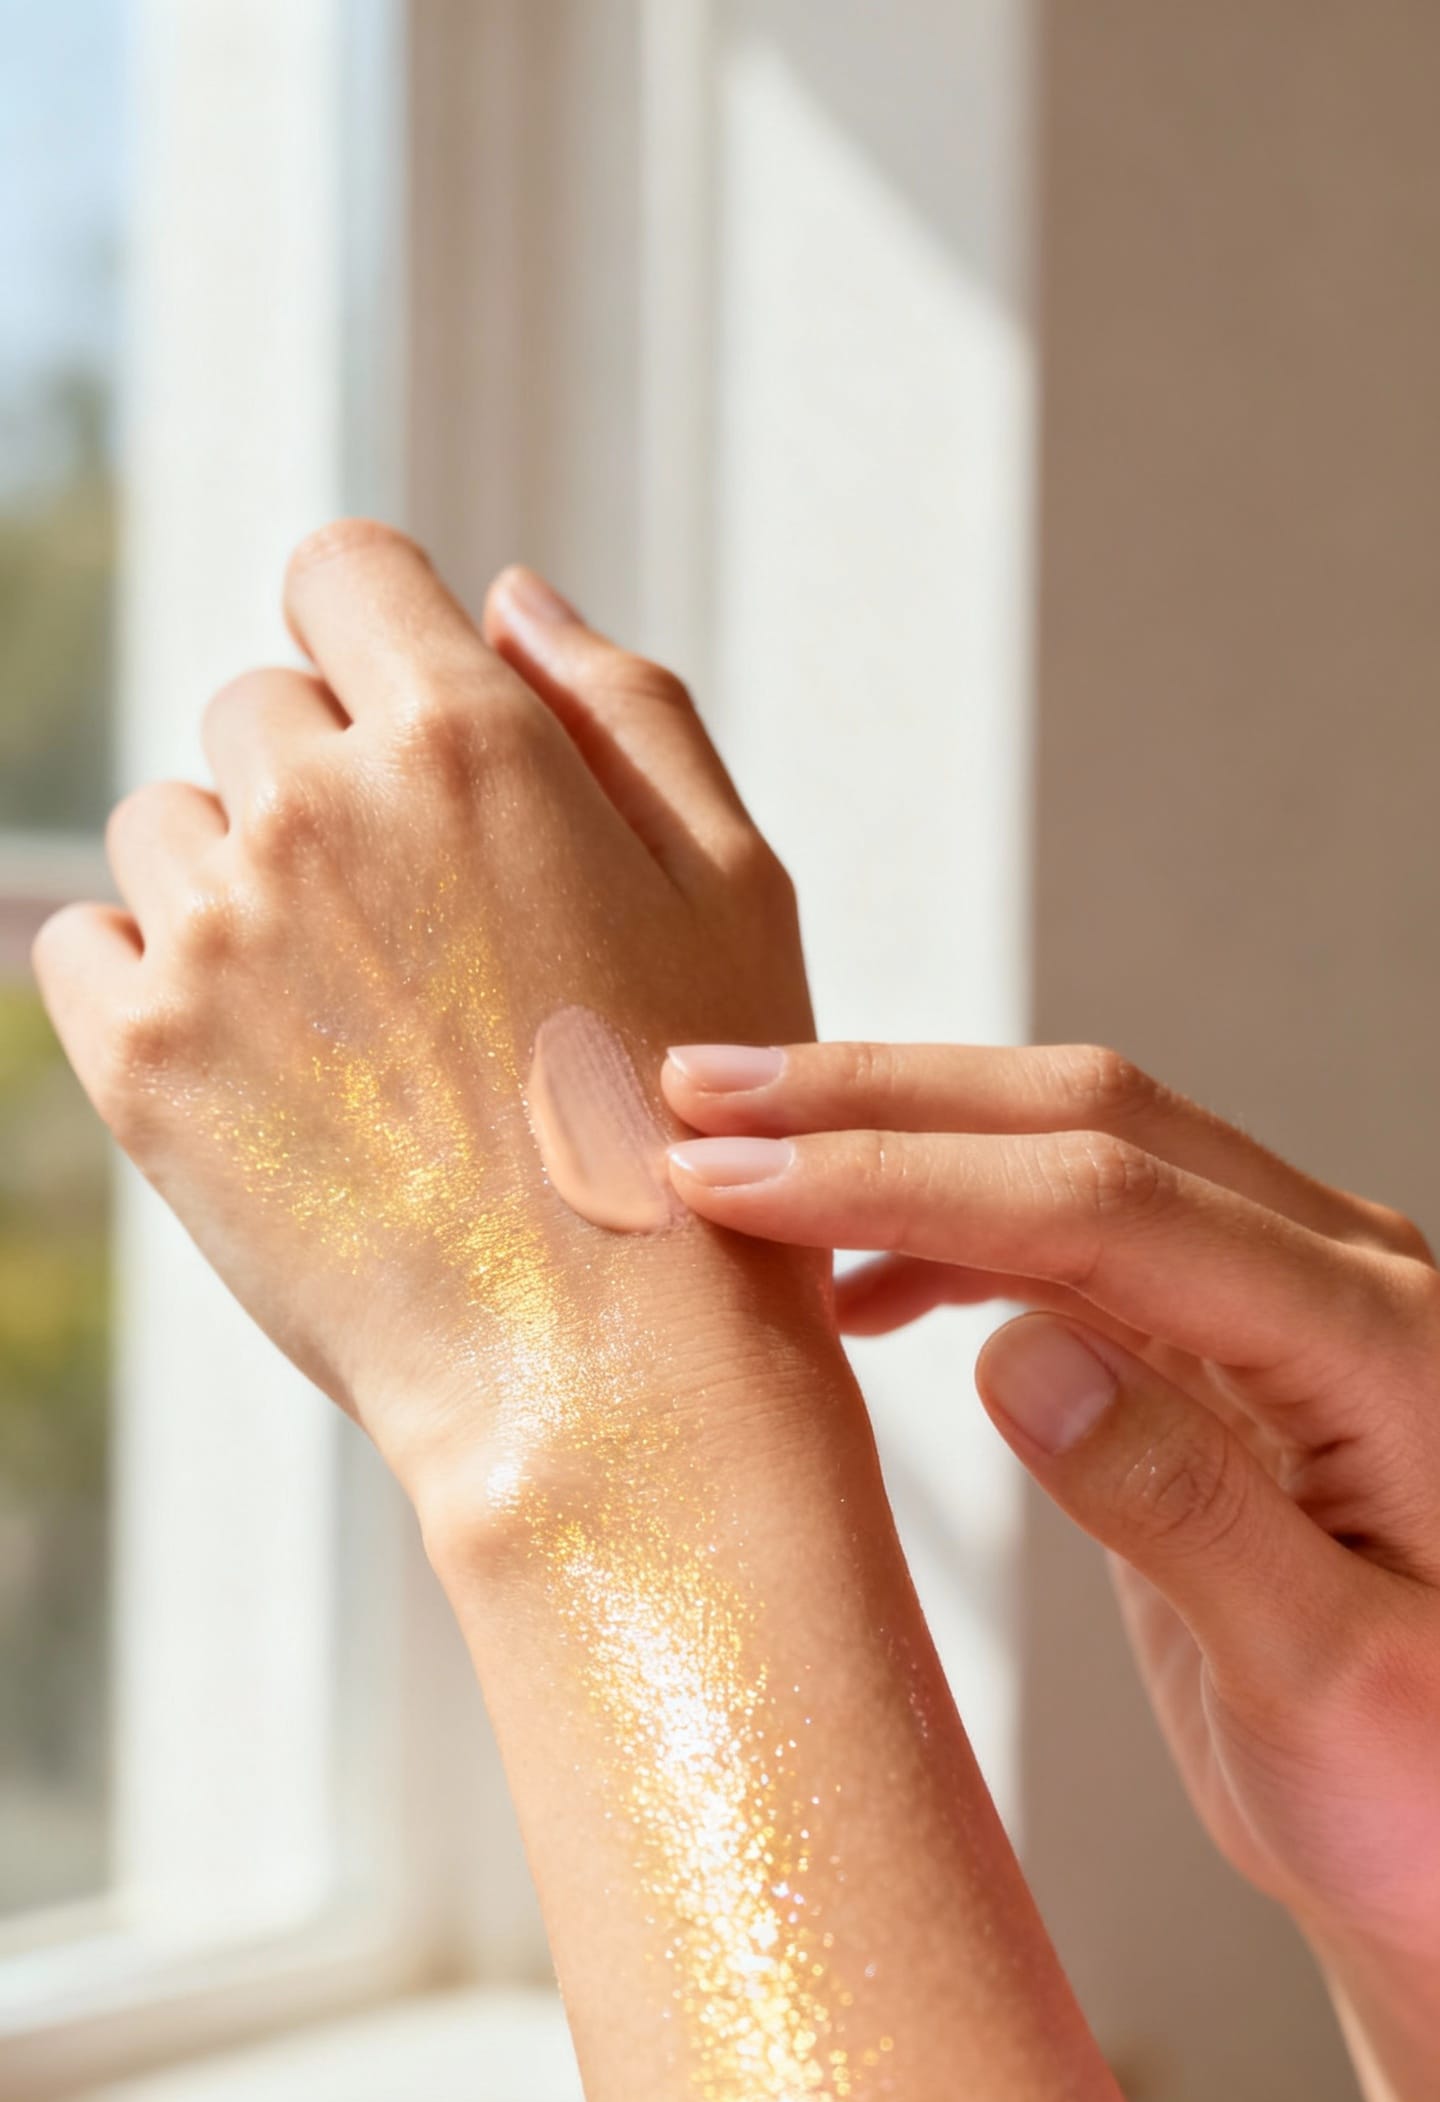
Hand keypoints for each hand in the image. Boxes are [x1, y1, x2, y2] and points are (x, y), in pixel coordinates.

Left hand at [32, 532, 815, 1503]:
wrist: (606, 1373)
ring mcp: (213, 936)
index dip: (377, 639)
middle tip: (419, 937)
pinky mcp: (137, 1060)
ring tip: (350, 1019)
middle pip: (257, 707)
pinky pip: (82, 940)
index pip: (343, 571)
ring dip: (238, 884)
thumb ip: (623, 707)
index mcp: (469, 741)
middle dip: (328, 785)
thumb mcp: (733, 887)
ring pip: (168, 824)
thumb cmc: (697, 1134)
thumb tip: (504, 595)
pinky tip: (257, 1057)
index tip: (407, 734)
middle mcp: (317, 810)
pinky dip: (147, 976)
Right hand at [661, 1038, 1439, 1961]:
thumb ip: (1188, 1510)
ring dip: (905, 1144)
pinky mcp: (1234, 1352)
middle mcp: (1344, 1280)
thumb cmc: (1431, 1794)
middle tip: (694, 1096)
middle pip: (1089, 1124)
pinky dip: (954, 1237)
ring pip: (1076, 1160)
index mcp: (1383, 1344)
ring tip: (738, 1161)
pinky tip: (860, 1282)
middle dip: (881, 1101)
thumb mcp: (1331, 1688)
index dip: (908, 1176)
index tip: (736, 1180)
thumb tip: (1018, 1352)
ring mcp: (1287, 1305)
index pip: (1110, 1205)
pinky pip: (1083, 1242)